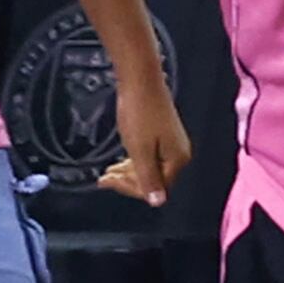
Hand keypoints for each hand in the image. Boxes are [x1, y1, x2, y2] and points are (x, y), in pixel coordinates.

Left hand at [97, 77, 193, 207]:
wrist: (140, 80)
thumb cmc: (140, 113)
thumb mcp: (140, 150)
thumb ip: (148, 178)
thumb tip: (158, 202)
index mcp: (177, 159)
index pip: (156, 189)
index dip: (131, 188)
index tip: (110, 182)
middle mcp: (178, 153)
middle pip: (154, 180)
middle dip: (127, 181)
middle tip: (105, 178)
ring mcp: (171, 143)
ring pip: (150, 168)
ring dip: (128, 172)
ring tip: (108, 172)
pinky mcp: (163, 135)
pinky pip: (150, 156)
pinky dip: (134, 161)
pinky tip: (119, 161)